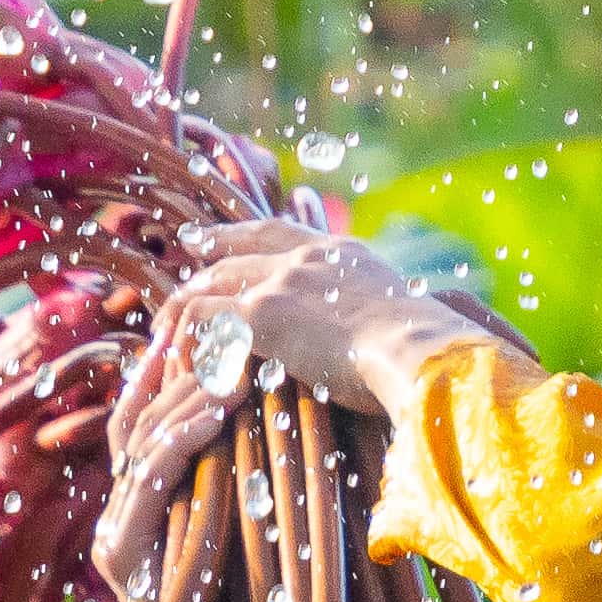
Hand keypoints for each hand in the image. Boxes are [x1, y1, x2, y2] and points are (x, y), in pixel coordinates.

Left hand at [96, 222, 520, 577]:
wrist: (429, 358)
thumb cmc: (435, 363)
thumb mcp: (412, 331)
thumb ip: (389, 332)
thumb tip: (408, 357)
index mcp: (345, 256)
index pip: (277, 233)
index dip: (236, 235)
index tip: (205, 241)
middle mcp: (310, 259)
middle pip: (234, 253)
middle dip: (200, 265)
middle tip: (175, 279)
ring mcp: (282, 282)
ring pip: (209, 285)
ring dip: (184, 314)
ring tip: (166, 341)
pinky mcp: (263, 316)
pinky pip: (204, 325)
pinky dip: (188, 346)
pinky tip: (178, 368)